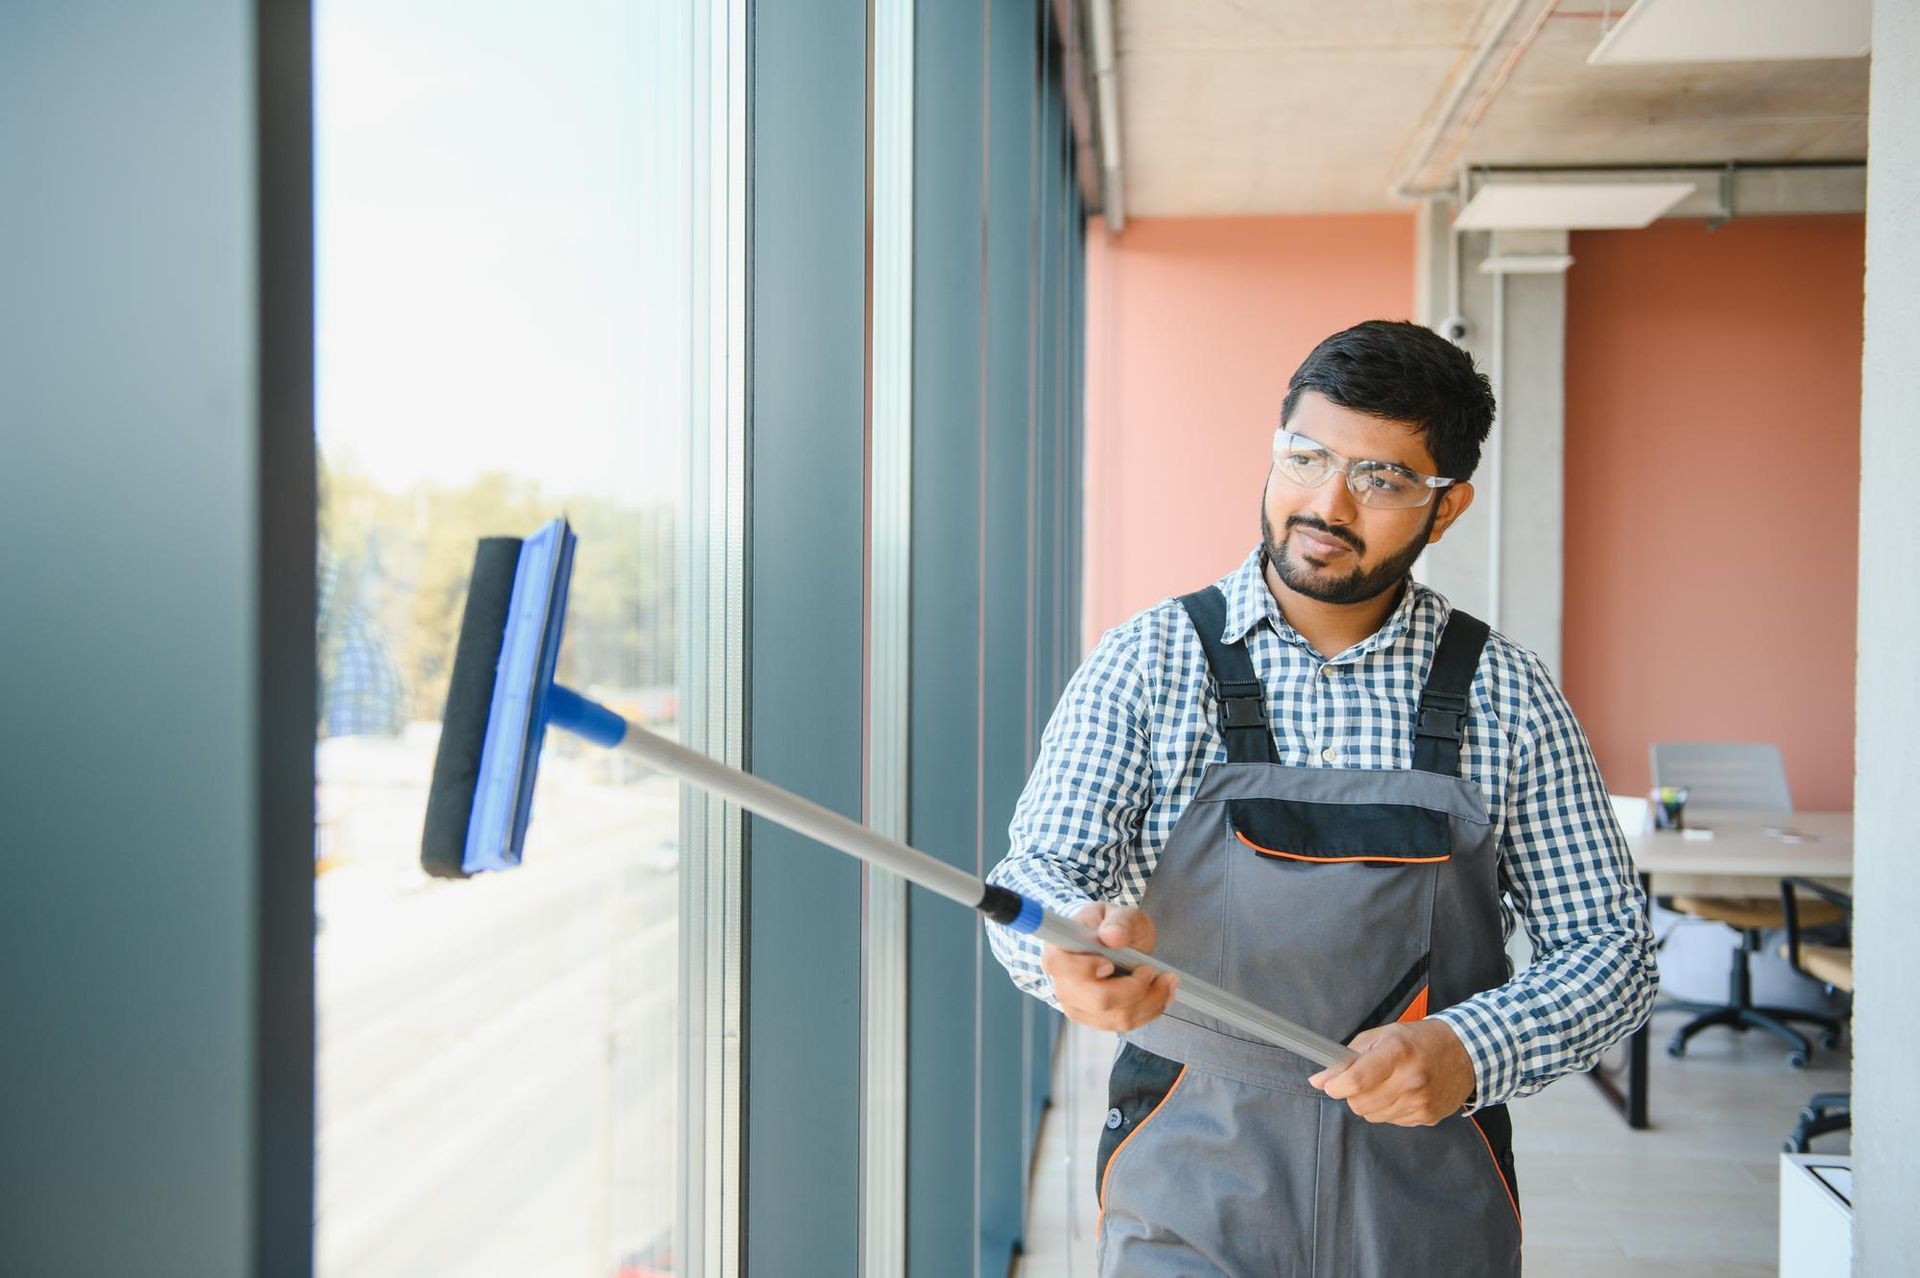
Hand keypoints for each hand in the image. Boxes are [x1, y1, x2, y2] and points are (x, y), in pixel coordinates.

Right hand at [1041, 902, 1178, 1032]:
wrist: (1111, 942)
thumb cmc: (1111, 926)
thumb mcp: (1120, 913)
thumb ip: (1119, 921)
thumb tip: (1113, 935)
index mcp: (1059, 952)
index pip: (1062, 968)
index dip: (1086, 969)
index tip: (1110, 963)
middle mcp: (1062, 984)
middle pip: (1098, 1000)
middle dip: (1136, 989)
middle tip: (1152, 970)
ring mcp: (1077, 1006)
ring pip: (1117, 1017)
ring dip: (1150, 1001)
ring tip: (1167, 981)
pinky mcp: (1094, 1019)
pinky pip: (1124, 1024)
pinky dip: (1149, 1010)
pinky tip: (1160, 994)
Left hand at [1307, 1020, 1475, 1126]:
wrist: (1466, 1053)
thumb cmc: (1419, 1040)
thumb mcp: (1383, 1035)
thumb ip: (1348, 1056)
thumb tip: (1319, 1079)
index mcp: (1397, 1052)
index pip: (1356, 1081)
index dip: (1336, 1085)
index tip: (1329, 1083)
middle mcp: (1411, 1079)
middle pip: (1360, 1103)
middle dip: (1351, 1093)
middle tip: (1360, 1080)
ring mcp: (1421, 1102)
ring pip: (1372, 1116)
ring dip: (1370, 1103)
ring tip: (1386, 1084)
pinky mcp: (1428, 1117)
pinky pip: (1391, 1121)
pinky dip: (1388, 1110)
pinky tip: (1401, 1093)